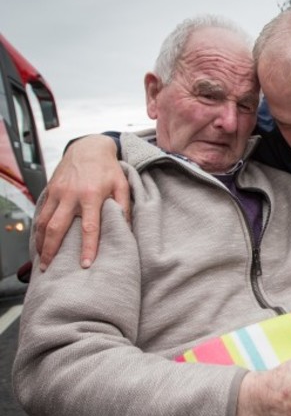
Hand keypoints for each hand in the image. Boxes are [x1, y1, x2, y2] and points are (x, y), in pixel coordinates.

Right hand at [35, 135, 128, 269]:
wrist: (89, 147)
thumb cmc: (109, 169)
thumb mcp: (122, 186)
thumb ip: (124, 208)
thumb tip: (128, 231)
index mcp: (92, 196)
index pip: (89, 227)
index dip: (88, 248)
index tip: (85, 265)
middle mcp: (71, 195)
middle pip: (57, 228)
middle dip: (51, 250)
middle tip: (48, 268)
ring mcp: (57, 192)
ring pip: (44, 222)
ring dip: (40, 242)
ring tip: (42, 259)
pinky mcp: (50, 190)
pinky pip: (41, 212)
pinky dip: (38, 229)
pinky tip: (40, 241)